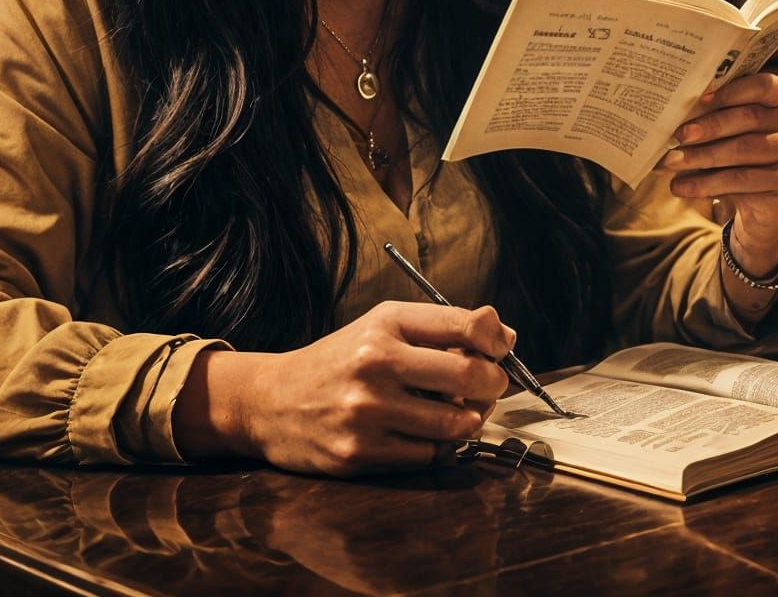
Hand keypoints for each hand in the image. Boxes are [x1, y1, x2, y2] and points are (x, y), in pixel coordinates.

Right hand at [175, 300, 512, 475]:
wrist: (271, 401)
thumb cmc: (341, 359)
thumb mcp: (383, 326)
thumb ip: (442, 328)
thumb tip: (506, 336)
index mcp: (387, 323)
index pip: (467, 325)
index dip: (497, 340)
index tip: (500, 350)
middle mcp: (377, 363)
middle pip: (470, 375)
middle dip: (495, 383)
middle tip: (492, 386)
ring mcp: (368, 411)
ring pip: (455, 422)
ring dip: (471, 419)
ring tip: (461, 410)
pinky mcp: (361, 452)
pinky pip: (428, 454)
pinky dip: (439, 446)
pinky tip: (427, 432)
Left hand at [660, 72, 777, 275]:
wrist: (756, 209)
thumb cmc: (736, 157)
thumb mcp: (730, 133)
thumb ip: (715, 117)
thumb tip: (674, 112)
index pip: (766, 85)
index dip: (733, 90)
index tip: (700, 99)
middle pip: (751, 118)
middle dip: (710, 126)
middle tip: (679, 134)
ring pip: (744, 151)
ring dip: (703, 156)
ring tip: (672, 162)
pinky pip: (743, 182)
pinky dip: (707, 184)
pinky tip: (683, 187)